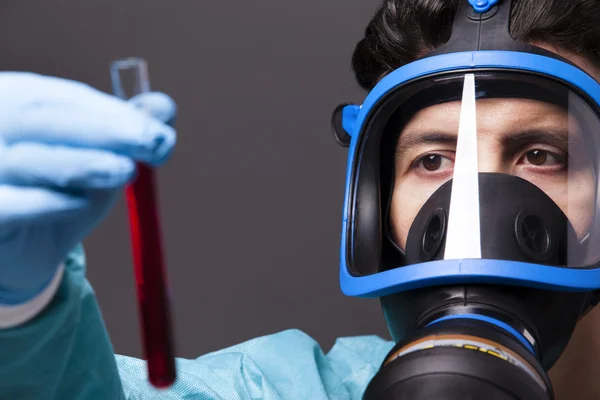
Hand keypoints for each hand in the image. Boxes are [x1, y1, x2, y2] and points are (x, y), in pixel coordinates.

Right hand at [0, 72, 176, 311]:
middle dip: (105, 130)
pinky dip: (46, 203)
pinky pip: (9, 205)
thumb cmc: (61, 189)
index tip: (162, 133)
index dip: (114, 112)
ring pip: (26, 161)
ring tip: (125, 171)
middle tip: (155, 143)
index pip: (65, 98)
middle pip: (42, 119)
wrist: (23, 249)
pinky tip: (79, 203)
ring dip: (82, 163)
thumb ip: (130, 128)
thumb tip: (164, 106)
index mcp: (19, 103)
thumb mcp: (100, 156)